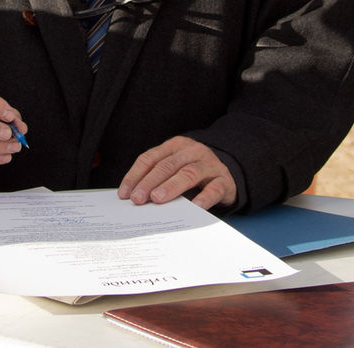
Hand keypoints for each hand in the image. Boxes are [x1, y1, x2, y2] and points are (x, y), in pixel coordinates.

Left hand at [118, 136, 235, 209]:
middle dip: (149, 182)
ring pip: (189, 173)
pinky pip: (214, 189)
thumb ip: (157, 178)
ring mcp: (210, 165)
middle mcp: (192, 151)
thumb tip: (133, 197)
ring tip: (158, 199)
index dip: (136, 175)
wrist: (228, 173)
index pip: (151, 158)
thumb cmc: (194, 173)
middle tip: (138, 199)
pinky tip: (195, 207)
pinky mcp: (224, 180)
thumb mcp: (175, 169)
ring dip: (171, 186)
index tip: (125, 193)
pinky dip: (204, 198)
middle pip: (167, 165)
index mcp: (176, 146)